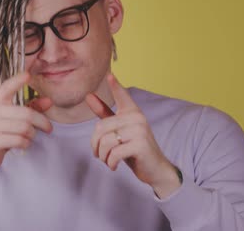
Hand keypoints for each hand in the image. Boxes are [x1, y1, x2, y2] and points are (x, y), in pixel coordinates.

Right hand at [0, 72, 52, 188]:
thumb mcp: (13, 119)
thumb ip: (31, 109)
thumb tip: (49, 101)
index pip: (7, 86)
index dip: (18, 80)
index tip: (28, 75)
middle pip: (26, 113)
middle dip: (42, 122)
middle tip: (49, 128)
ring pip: (25, 128)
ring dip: (32, 135)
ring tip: (29, 137)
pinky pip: (19, 140)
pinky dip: (26, 143)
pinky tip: (22, 144)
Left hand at [86, 74, 180, 197]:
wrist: (155, 169)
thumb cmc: (134, 149)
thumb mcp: (119, 131)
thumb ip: (104, 114)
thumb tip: (88, 95)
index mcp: (132, 112)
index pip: (123, 95)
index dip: (116, 85)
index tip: (109, 75)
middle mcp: (137, 118)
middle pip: (101, 128)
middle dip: (95, 145)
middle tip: (99, 154)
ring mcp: (140, 130)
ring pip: (106, 142)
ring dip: (102, 156)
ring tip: (107, 160)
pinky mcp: (140, 145)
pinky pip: (114, 153)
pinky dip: (110, 163)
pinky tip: (114, 166)